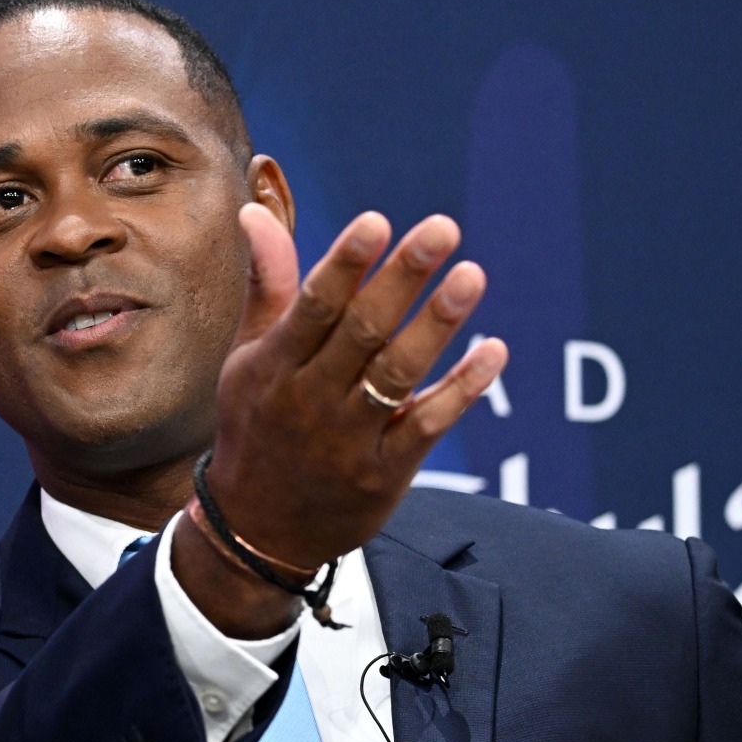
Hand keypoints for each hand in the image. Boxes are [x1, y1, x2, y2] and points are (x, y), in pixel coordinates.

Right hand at [206, 203, 507, 570]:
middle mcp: (309, 399)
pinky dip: (461, 390)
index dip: (345, 264)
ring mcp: (348, 440)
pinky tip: (493, 352)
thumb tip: (254, 210)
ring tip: (472, 275)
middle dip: (402, 279)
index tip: (376, 222)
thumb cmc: (255, 426)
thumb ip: (268, 285)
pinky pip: (428, 427)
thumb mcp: (248, 358)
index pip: (312, 306)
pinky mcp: (383, 473)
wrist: (256, 531)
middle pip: (362, 332)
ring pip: (397, 376)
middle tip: (443, 229)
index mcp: (274, 366)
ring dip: (438, 325)